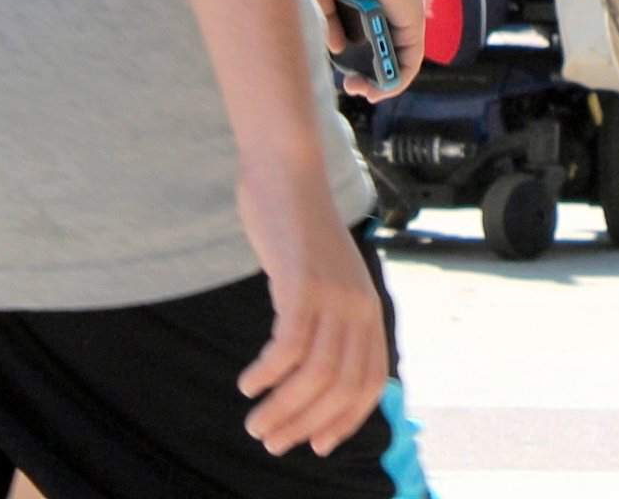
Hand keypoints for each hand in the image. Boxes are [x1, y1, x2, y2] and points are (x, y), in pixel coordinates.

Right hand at [231, 145, 393, 454]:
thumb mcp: (325, 280)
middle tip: (271, 443)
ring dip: (282, 408)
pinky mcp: (302, 282)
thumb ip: (329, 319)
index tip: (315, 445)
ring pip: (314, 374)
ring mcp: (333, 293)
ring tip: (255, 423)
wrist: (287, 173)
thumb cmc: (297, 230)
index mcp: (370, 309)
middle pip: (340, 386)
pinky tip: (248, 383)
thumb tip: (316, 374)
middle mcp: (359, 305)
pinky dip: (268, 372)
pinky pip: (288, 345)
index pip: (369, 383)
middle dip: (305, 423)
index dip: (345, 420)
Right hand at [305, 0, 423, 99]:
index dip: (354, 63)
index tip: (343, 76)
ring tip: (364, 93)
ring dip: (382, 84)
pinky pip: (410, 61)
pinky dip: (397, 79)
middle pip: (382, 57)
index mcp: (364, 9)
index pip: (365, 44)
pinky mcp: (413, 26)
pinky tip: (380, 90)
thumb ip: (327, 23)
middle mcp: (385, 18)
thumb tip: (336, 48)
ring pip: (397, 63)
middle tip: (351, 87)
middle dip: (367, 79)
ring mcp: (401, 23)